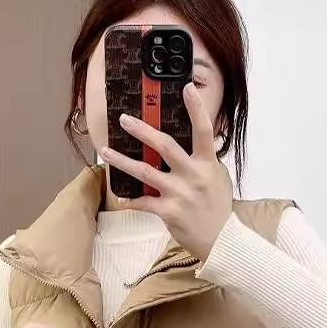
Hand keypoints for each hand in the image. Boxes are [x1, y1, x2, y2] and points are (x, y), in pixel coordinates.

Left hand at [101, 83, 232, 259]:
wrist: (221, 239)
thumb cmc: (218, 208)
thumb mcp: (219, 178)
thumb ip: (206, 159)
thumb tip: (198, 142)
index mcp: (207, 164)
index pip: (204, 130)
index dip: (196, 108)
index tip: (186, 88)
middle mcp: (192, 175)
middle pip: (165, 146)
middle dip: (143, 131)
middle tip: (125, 120)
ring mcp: (179, 193)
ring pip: (145, 172)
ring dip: (122, 161)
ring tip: (105, 151)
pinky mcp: (168, 211)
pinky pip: (144, 202)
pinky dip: (132, 200)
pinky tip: (122, 196)